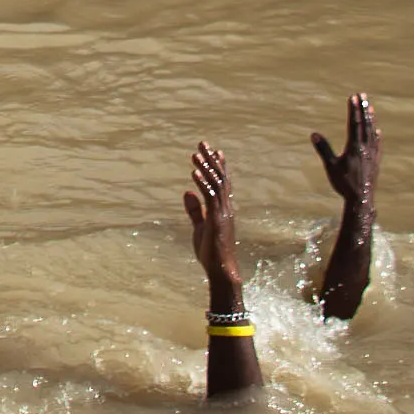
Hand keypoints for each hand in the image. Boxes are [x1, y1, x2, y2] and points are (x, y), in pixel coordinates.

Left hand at [183, 142, 241, 301]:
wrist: (220, 269)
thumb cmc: (211, 252)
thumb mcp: (200, 227)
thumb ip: (194, 210)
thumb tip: (186, 192)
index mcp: (224, 209)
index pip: (222, 183)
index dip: (219, 166)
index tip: (214, 151)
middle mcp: (226, 207)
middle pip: (220, 178)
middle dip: (211, 160)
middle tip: (203, 143)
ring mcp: (223, 213)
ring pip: (215, 184)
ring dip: (205, 168)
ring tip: (195, 155)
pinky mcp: (217, 219)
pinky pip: (210, 197)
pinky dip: (202, 184)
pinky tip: (194, 173)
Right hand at [311, 93, 379, 208]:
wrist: (361, 199)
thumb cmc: (344, 183)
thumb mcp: (330, 166)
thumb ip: (324, 149)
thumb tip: (314, 134)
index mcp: (354, 147)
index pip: (354, 123)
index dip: (353, 109)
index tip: (353, 97)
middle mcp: (365, 148)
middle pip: (365, 124)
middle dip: (363, 109)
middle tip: (362, 96)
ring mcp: (372, 154)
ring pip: (372, 132)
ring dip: (371, 119)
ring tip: (371, 108)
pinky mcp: (376, 162)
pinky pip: (378, 145)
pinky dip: (377, 136)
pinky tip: (378, 132)